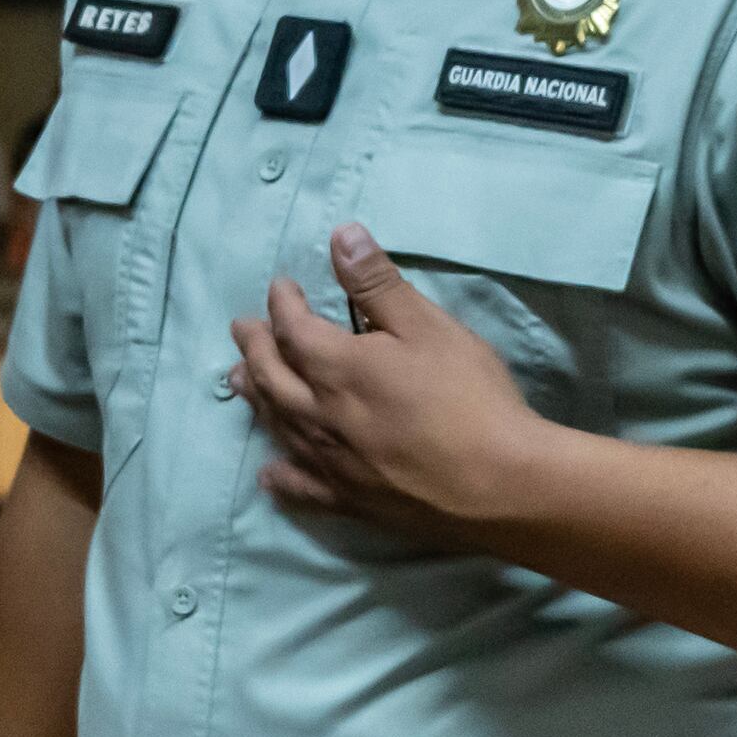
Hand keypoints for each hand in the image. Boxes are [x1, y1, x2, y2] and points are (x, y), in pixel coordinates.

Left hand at [228, 226, 548, 549]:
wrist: (499, 484)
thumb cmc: (469, 397)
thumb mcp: (429, 326)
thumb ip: (379, 284)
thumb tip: (339, 236)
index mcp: (338, 368)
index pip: (294, 328)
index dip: (283, 303)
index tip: (281, 287)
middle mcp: (321, 416)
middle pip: (271, 377)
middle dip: (254, 347)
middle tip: (242, 329)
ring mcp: (333, 463)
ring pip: (279, 425)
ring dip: (254, 398)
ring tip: (237, 382)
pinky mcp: (352, 501)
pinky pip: (302, 486)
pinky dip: (281, 475)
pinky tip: (269, 473)